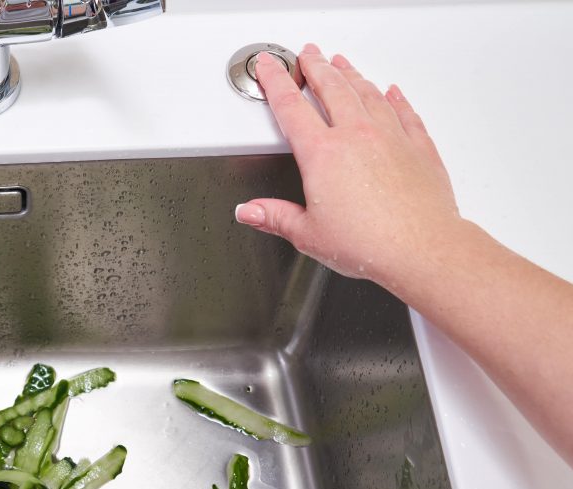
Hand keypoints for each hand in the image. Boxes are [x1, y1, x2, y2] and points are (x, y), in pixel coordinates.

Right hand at [235, 44, 464, 285]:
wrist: (422, 249)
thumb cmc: (370, 244)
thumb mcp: (308, 235)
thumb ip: (275, 217)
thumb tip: (251, 212)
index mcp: (322, 155)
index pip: (291, 107)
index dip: (275, 82)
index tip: (269, 66)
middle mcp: (357, 136)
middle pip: (332, 88)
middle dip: (315, 67)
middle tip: (308, 54)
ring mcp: (390, 137)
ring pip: (367, 93)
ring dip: (351, 75)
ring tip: (342, 64)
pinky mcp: (418, 147)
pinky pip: (405, 112)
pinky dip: (395, 98)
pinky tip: (392, 92)